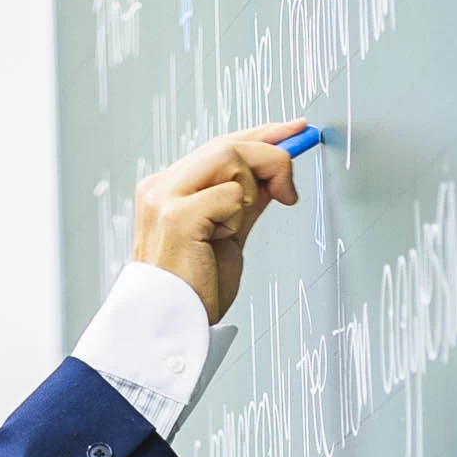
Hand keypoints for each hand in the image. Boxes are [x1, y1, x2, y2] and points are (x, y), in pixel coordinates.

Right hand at [130, 126, 308, 323]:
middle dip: (271, 159)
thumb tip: (276, 175)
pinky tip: (220, 239)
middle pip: (227, 143)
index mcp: (168, 187)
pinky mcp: (177, 216)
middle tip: (289, 191)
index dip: (262, 135)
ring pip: (229, 157)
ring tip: (234, 227)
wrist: (172, 326)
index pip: (219, 144)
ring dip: (250, 191)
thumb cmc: (195, 288)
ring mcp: (164, 198)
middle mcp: (161, 185)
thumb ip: (246, 201)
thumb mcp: (228, 234)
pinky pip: (231, 195)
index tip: (295, 130)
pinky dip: (237, 216)